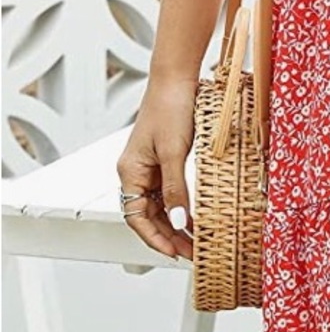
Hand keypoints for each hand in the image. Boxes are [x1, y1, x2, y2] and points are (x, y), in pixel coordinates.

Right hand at [116, 77, 197, 261]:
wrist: (178, 78)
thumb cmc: (171, 108)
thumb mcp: (174, 152)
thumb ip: (175, 188)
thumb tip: (177, 221)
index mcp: (130, 172)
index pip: (137, 217)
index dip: (155, 238)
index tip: (174, 253)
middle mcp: (137, 172)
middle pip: (149, 215)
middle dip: (169, 236)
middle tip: (191, 253)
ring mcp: (151, 165)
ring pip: (160, 205)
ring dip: (176, 223)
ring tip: (197, 240)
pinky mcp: (166, 157)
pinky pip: (170, 189)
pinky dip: (181, 204)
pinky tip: (196, 214)